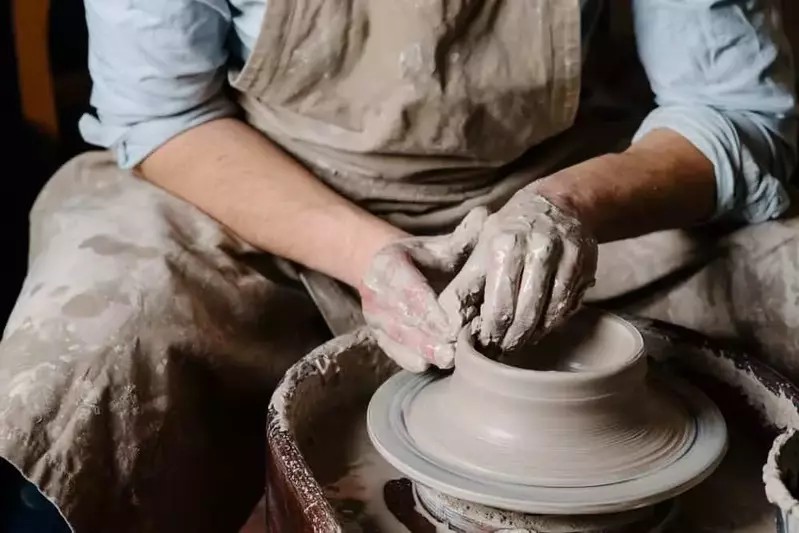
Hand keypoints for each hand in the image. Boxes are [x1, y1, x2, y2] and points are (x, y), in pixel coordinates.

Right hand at [360, 209, 487, 371]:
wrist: (392, 271)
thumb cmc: (426, 259)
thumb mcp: (442, 245)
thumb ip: (464, 236)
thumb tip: (486, 216)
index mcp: (389, 264)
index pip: (408, 289)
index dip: (429, 309)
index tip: (452, 324)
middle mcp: (375, 291)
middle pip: (403, 318)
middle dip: (431, 335)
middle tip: (457, 348)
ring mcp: (376, 317)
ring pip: (398, 338)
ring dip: (424, 350)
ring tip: (450, 359)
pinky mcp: (379, 338)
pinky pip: (394, 353)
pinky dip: (414, 360)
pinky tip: (435, 365)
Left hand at [439, 189, 596, 352]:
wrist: (557, 204)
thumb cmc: (510, 232)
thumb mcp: (479, 250)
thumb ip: (463, 287)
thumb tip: (448, 325)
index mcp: (506, 245)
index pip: (499, 305)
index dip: (490, 332)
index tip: (483, 345)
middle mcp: (539, 249)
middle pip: (526, 313)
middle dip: (511, 339)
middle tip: (501, 352)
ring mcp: (566, 258)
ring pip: (551, 314)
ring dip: (533, 335)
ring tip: (518, 343)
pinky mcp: (586, 267)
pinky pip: (569, 306)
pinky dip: (554, 322)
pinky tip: (540, 328)